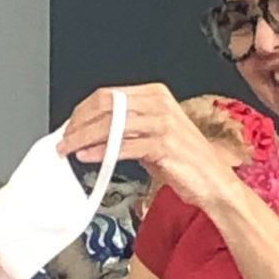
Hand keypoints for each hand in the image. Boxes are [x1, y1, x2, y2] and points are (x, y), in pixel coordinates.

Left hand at [56, 83, 234, 207]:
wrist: (214, 183)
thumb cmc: (185, 163)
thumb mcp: (152, 137)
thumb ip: (125, 130)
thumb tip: (90, 133)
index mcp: (156, 95)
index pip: (109, 95)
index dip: (83, 110)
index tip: (69, 125)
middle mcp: (160, 104)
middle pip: (107, 106)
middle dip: (79, 123)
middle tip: (64, 138)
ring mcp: (163, 123)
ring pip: (111, 125)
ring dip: (84, 138)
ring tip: (68, 149)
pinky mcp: (164, 145)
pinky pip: (123, 146)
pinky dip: (101, 152)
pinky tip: (88, 156)